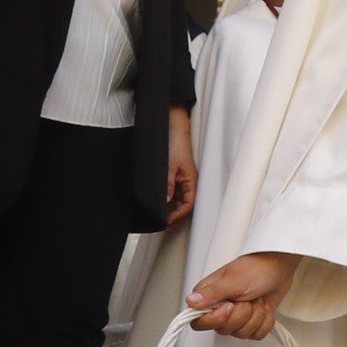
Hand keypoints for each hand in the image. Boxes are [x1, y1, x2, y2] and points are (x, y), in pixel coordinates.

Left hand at [164, 107, 196, 226]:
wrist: (171, 125)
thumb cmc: (175, 142)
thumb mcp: (168, 166)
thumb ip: (167, 185)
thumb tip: (165, 202)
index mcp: (191, 181)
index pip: (188, 205)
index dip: (177, 215)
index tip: (164, 220)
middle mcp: (187, 182)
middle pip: (183, 205)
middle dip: (172, 215)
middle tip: (159, 221)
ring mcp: (180, 179)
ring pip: (177, 200)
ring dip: (168, 208)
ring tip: (155, 213)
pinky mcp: (173, 174)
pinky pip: (171, 192)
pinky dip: (165, 198)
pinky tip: (156, 200)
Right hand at [186, 251, 294, 340]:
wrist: (279, 267)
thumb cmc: (257, 267)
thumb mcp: (233, 280)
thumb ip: (212, 293)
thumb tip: (191, 301)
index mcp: (208, 297)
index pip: (199, 323)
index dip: (216, 320)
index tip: (229, 307)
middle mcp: (219, 309)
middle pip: (224, 330)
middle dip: (242, 315)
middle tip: (247, 297)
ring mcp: (236, 317)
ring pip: (242, 334)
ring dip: (256, 316)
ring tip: (256, 298)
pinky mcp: (251, 322)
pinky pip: (257, 334)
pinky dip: (265, 321)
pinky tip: (264, 307)